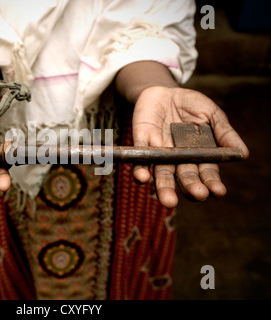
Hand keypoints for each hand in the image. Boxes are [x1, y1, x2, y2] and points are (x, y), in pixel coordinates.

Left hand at [132, 86, 248, 207]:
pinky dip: (140, 169)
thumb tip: (243, 154)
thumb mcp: (212, 114)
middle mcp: (178, 159)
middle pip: (184, 177)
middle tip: (197, 195)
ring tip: (169, 200)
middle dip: (190, 187)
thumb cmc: (191, 105)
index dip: (212, 182)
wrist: (164, 91)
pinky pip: (140, 158)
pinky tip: (143, 177)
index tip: (218, 191)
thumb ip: (224, 133)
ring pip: (161, 173)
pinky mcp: (142, 142)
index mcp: (199, 155)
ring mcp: (159, 152)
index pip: (206, 173)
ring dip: (164, 187)